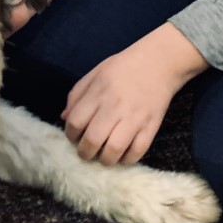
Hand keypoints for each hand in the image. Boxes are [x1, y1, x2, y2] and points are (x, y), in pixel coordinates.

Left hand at [62, 23, 208, 165]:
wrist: (158, 62)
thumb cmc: (123, 67)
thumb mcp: (95, 73)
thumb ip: (77, 95)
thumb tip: (64, 118)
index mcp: (98, 93)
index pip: (76, 122)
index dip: (71, 135)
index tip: (74, 137)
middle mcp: (114, 107)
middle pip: (93, 140)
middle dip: (85, 152)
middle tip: (86, 153)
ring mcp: (134, 118)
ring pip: (114, 149)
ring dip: (105, 160)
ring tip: (103, 157)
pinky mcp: (151, 126)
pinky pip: (137, 151)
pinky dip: (127, 159)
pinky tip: (122, 157)